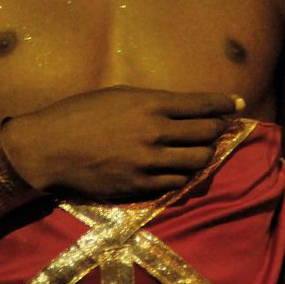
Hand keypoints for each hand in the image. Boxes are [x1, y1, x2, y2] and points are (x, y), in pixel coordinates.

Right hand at [1, 85, 243, 199]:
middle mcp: (155, 133)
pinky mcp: (140, 187)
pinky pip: (176, 182)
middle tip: (218, 128)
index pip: (200, 105)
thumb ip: (150, 103)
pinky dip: (181, 173)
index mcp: (149, 104)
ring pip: (197, 162)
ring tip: (199, 150)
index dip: (222, 103)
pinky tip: (177, 167)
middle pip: (206, 135)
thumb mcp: (116, 96)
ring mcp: (149, 163)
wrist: (49, 148)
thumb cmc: (78, 113)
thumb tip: (179, 108)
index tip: (236, 104)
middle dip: (216, 130)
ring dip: (203, 155)